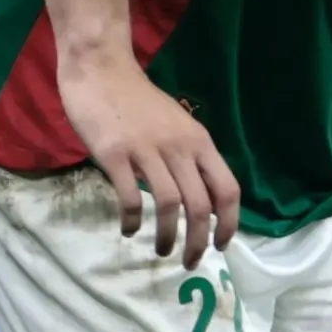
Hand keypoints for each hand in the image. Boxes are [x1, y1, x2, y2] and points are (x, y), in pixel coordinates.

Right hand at [57, 51, 238, 266]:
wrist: (101, 69)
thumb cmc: (139, 102)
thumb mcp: (177, 126)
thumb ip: (190, 158)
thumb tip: (201, 201)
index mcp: (199, 142)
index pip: (227, 189)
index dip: (230, 223)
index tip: (221, 245)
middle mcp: (179, 147)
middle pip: (200, 206)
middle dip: (199, 242)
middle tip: (191, 262)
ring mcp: (146, 150)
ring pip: (169, 205)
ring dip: (168, 237)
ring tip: (163, 252)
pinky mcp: (114, 154)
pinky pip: (129, 197)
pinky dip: (133, 220)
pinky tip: (130, 230)